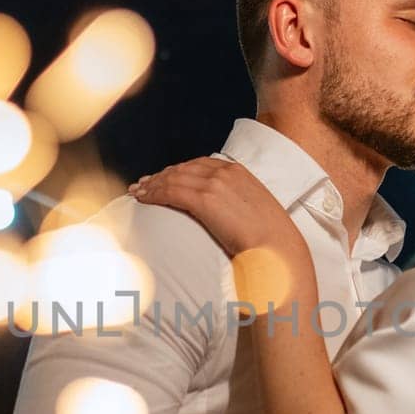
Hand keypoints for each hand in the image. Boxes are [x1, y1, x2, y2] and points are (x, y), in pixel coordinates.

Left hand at [129, 158, 300, 258]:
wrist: (278, 248)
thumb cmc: (269, 240)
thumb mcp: (256, 213)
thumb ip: (238, 205)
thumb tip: (227, 216)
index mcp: (239, 172)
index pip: (199, 164)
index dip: (178, 170)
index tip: (164, 178)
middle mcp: (225, 172)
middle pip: (183, 169)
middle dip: (160, 176)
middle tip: (143, 184)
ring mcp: (215, 184)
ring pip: (173, 179)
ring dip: (152, 185)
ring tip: (137, 193)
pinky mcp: (205, 199)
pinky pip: (171, 192)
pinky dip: (153, 194)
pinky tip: (143, 200)